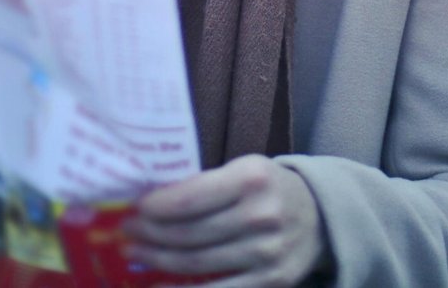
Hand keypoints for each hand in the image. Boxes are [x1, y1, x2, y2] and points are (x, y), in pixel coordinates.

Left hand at [125, 154, 328, 287]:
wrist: (320, 215)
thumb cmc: (269, 189)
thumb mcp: (243, 171)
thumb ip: (205, 185)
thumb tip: (149, 204)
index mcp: (250, 178)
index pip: (188, 198)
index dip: (154, 208)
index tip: (133, 209)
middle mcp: (260, 215)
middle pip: (188, 233)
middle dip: (149, 235)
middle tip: (127, 233)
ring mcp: (267, 251)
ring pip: (196, 263)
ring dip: (158, 261)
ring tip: (137, 254)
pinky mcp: (271, 281)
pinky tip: (160, 285)